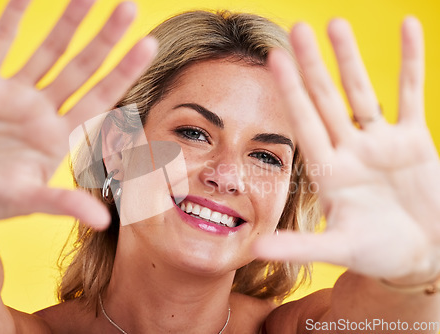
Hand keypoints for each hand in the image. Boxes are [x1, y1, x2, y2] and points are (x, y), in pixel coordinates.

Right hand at [0, 0, 155, 227]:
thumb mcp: (25, 201)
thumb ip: (63, 203)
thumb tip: (104, 221)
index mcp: (58, 135)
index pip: (100, 97)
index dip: (124, 71)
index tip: (149, 44)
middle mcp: (42, 110)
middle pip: (81, 67)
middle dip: (105, 39)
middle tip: (130, 7)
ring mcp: (12, 94)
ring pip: (47, 50)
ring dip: (67, 22)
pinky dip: (10, 19)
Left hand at [255, 17, 439, 282]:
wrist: (423, 255)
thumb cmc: (377, 253)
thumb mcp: (337, 249)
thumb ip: (299, 248)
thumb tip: (254, 251)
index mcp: (328, 172)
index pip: (304, 123)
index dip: (290, 92)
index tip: (273, 59)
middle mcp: (349, 151)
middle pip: (326, 100)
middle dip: (312, 66)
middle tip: (297, 29)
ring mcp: (381, 143)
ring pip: (362, 92)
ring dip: (350, 58)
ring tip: (336, 23)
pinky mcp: (415, 141)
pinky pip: (412, 93)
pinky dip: (411, 61)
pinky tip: (409, 27)